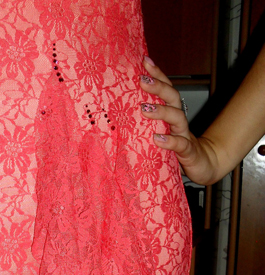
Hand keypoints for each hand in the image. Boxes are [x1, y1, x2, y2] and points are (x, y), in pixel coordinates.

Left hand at [139, 57, 216, 184]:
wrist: (203, 164)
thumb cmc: (176, 148)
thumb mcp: (160, 132)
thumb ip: (146, 123)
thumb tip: (120, 111)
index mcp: (171, 113)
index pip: (166, 89)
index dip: (157, 74)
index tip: (144, 61)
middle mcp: (179, 120)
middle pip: (172, 97)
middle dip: (158, 87)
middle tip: (142, 80)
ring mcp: (184, 135)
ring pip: (177, 117)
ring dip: (161, 111)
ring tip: (145, 109)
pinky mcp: (188, 152)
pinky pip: (180, 144)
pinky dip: (170, 141)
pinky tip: (158, 138)